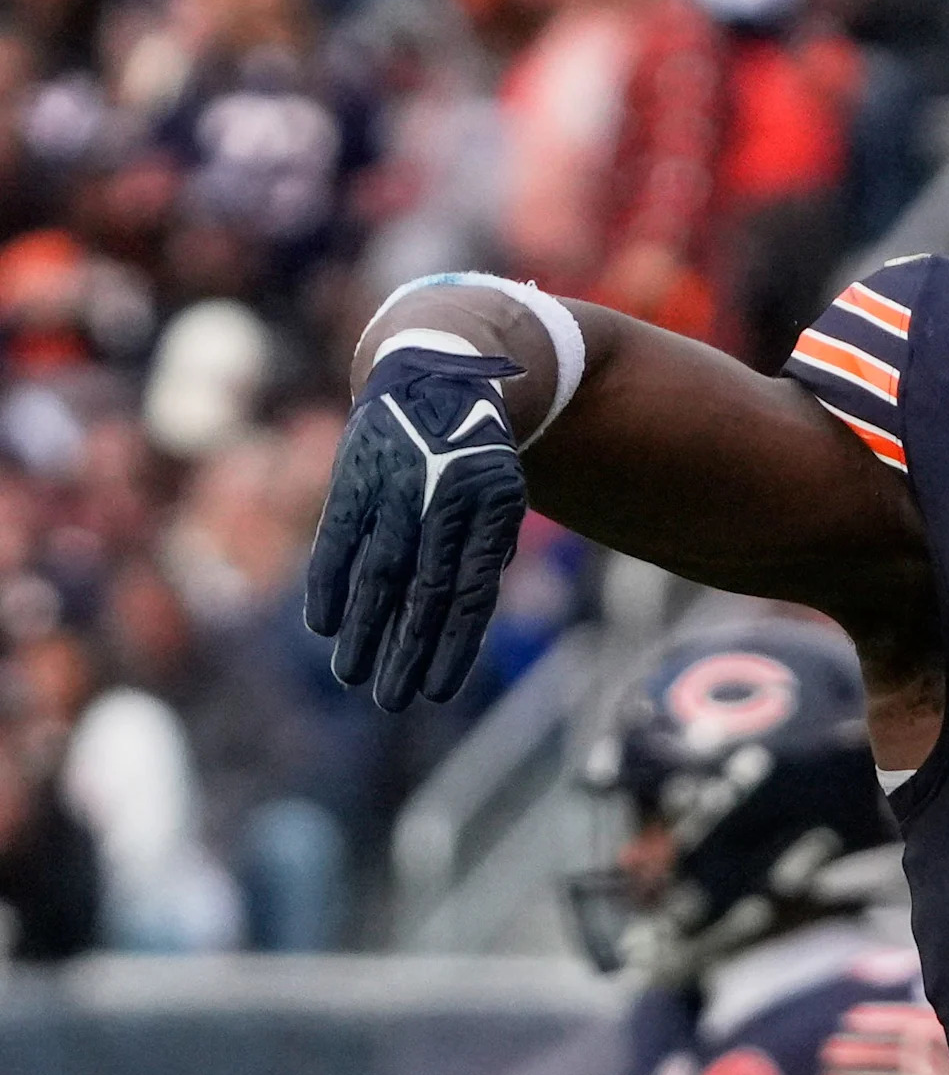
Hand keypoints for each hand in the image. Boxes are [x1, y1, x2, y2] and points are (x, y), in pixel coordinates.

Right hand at [304, 342, 528, 708]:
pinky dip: (328, 581)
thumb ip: (487, 552)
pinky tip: (323, 625)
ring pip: (379, 572)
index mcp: (489, 511)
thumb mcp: (499, 496)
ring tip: (351, 675)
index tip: (437, 692)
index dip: (455, 646)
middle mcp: (442, 501)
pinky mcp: (356, 474)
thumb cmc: (472, 455)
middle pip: (425, 592)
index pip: (471, 594)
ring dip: (364, 628)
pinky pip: (339, 537)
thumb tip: (466, 621)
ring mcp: (396, 487)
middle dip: (406, 650)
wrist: (437, 375)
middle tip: (391, 699)